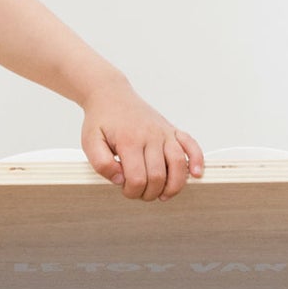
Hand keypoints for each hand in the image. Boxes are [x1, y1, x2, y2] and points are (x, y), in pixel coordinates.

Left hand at [79, 83, 205, 200]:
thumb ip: (101, 164)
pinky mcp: (172, 130)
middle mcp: (150, 136)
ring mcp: (164, 132)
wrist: (111, 94)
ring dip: (174, 185)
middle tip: (139, 191)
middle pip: (158, 176)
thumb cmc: (101, 120)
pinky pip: (191, 145)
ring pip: (179, 164)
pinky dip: (197, 160)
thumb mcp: (90, 142)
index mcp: (129, 141)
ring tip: (163, 194)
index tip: (125, 188)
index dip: (132, 191)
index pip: (137, 178)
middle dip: (149, 192)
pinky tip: (196, 174)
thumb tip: (121, 180)